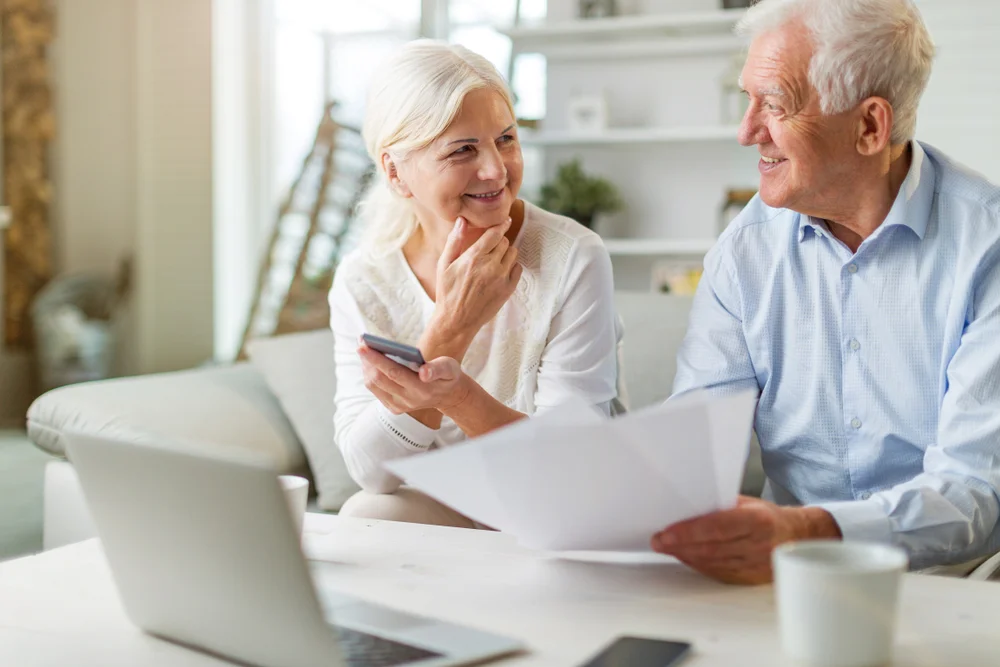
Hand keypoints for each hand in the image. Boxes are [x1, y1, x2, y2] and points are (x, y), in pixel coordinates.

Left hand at [359, 339, 470, 415]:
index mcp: (422, 390)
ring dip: (366, 367)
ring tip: (365, 350)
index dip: (376, 359)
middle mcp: (408, 400)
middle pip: (379, 379)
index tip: (363, 346)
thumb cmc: (447, 376)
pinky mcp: (393, 407)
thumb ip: (438, 369)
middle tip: (361, 343)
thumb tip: (424, 372)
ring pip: (373, 385)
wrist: (447, 395)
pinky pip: (375, 390)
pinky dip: (369, 374)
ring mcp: (399, 405)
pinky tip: (370, 363)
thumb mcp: (449, 368)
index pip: (394, 373)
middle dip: (367, 360)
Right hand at [421, 217, 522, 358]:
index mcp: (474, 257)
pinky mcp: (508, 289)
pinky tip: (501, 271)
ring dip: (505, 253)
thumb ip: (454, 240)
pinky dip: (512, 266)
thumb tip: (462, 220)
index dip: (501, 225)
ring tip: (494, 260)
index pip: (495, 233)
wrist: (456, 320)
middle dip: (498, 241)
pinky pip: (518, 269)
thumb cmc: (447, 292)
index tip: (504, 221)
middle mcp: (490, 266)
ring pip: (512, 253)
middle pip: (504, 242)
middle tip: (490, 247)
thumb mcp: (444, 264)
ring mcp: (501, 278)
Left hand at [651, 496, 841, 584]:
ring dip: (685, 555)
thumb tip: (686, 506)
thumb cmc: (767, 516)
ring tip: (666, 547)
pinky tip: (685, 557)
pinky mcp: (750, 578)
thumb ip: (720, 505)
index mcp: (758, 520)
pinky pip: (718, 573)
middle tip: (658, 541)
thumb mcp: (748, 502)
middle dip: (679, 545)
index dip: (688, 531)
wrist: (796, 537)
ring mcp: (755, 565)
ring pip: (712, 563)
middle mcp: (758, 545)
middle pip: (710, 548)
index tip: (666, 532)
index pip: (716, 527)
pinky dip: (698, 565)